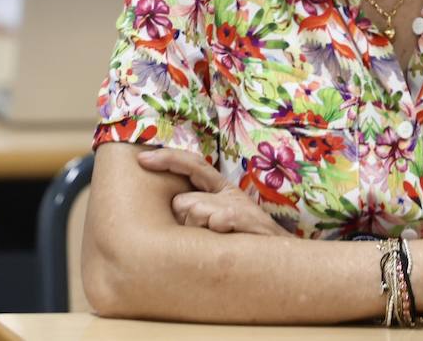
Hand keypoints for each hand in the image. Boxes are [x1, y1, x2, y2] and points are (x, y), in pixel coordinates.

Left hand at [137, 147, 286, 236]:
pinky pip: (214, 219)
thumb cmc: (242, 247)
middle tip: (206, 239)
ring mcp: (237, 203)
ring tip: (220, 242)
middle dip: (185, 224)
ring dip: (201, 233)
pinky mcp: (245, 216)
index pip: (190, 165)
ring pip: (195, 212)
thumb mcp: (215, 226)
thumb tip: (172, 210)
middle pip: (182, 202)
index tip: (141, 160)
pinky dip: (217, 230)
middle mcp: (226, 192)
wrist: (280, 263)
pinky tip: (227, 238)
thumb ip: (195, 213)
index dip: (167, 159)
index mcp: (219, 189)